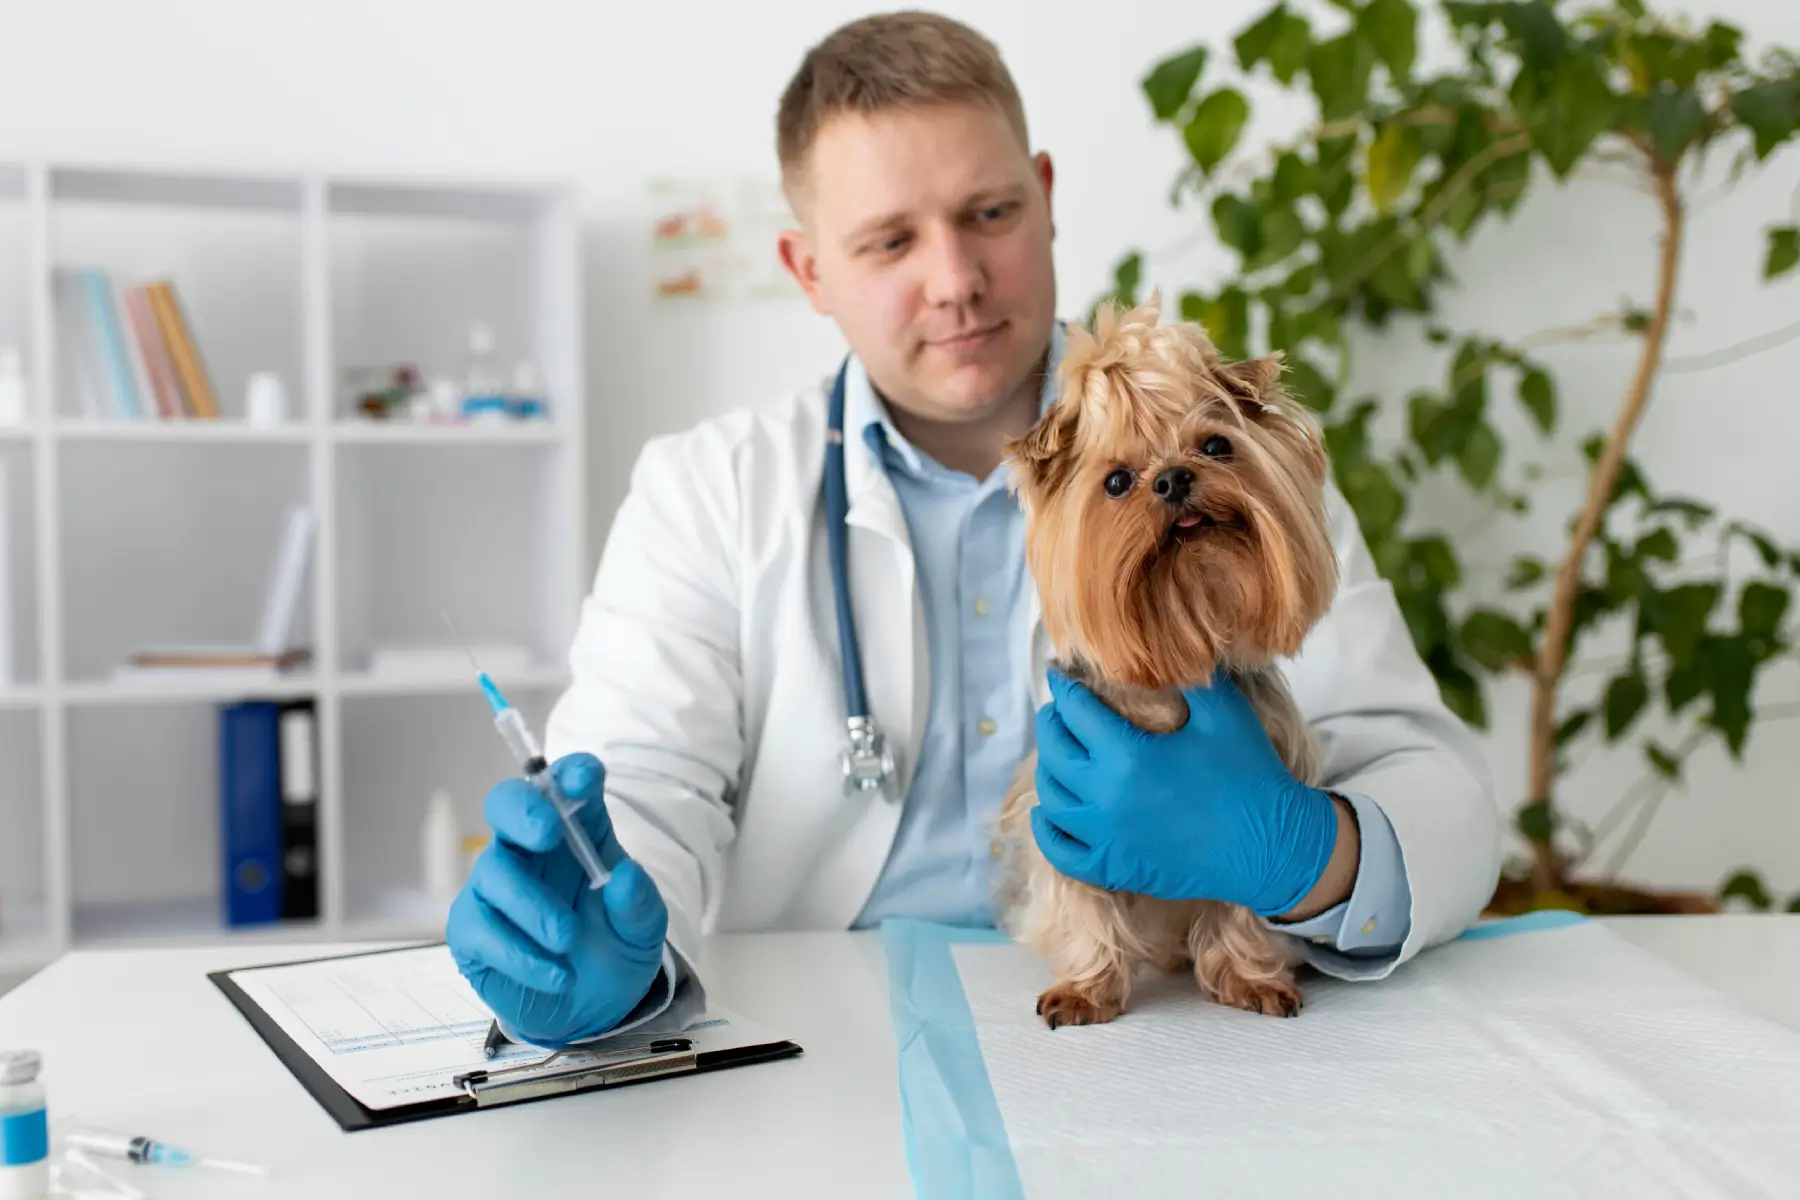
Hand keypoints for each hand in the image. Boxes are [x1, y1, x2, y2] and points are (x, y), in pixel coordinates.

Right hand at [446, 753, 668, 1045]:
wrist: (591, 1008)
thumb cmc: (613, 949)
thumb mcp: (643, 932)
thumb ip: (639, 904)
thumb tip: (624, 877)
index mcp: (578, 832)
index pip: (567, 784)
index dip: (572, 774)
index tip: (584, 780)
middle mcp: (530, 849)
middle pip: (506, 803)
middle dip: (523, 810)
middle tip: (549, 832)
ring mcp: (495, 886)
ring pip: (494, 871)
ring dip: (533, 906)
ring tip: (568, 941)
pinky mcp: (472, 929)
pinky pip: (481, 928)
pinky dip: (520, 954)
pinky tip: (555, 975)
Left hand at [1029, 668, 1340, 916]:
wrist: (1272, 846)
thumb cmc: (1251, 775)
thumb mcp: (1225, 713)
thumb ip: (1191, 676)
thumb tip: (1170, 646)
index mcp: (1129, 755)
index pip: (1077, 712)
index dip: (1065, 688)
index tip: (1059, 675)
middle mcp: (1107, 797)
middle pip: (1055, 753)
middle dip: (1051, 724)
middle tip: (1057, 710)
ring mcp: (1108, 837)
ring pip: (1053, 800)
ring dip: (1048, 770)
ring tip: (1057, 754)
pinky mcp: (1116, 867)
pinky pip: (1062, 851)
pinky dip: (1047, 830)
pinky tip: (1048, 813)